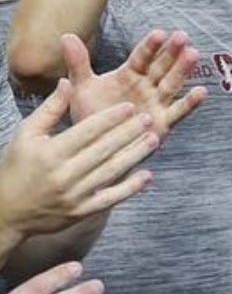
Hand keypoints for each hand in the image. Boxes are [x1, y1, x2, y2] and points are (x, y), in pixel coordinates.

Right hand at [0, 75, 157, 241]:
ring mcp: (73, 196)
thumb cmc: (17, 167)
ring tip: (154, 139)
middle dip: (128, 133)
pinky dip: (129, 188)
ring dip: (134, 156)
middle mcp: (63, 175)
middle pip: (103, 150)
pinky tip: (146, 175)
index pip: (87, 132)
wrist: (6, 212)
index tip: (129, 106)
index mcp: (50, 153)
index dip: (110, 118)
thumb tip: (67, 81)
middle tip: (148, 118)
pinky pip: (109, 199)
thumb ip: (50, 109)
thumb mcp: (26, 134)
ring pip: (110, 172)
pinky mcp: (80, 213)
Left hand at [66, 29, 205, 138]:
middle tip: (182, 37)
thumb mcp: (81, 87)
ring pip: (172, 84)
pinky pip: (178, 112)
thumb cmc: (89, 114)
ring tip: (193, 55)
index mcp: (129, 74)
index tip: (160, 33)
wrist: (93, 146)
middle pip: (161, 66)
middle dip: (172, 52)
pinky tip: (201, 92)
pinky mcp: (163, 122)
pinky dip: (190, 103)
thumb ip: (78, 63)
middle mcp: (147, 86)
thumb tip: (66, 36)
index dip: (150, 46)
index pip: (142, 57)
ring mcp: (156, 103)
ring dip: (183, 70)